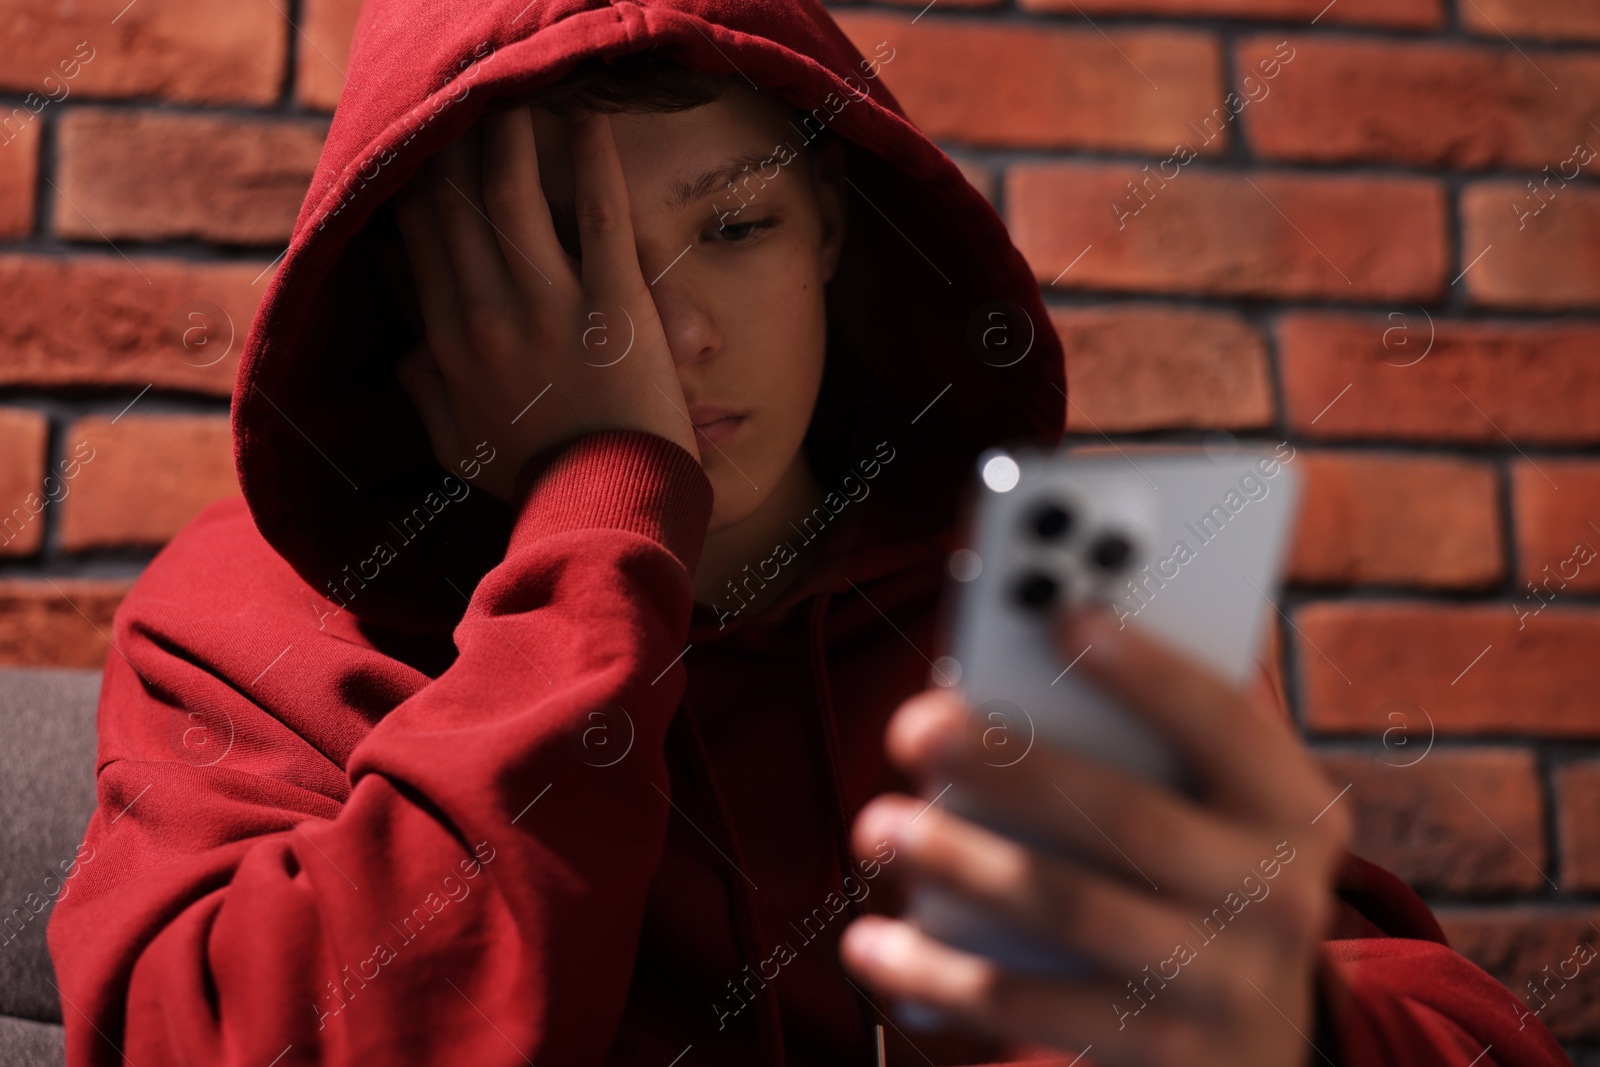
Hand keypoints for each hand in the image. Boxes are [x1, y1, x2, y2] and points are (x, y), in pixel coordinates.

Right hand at [392, 104, 699, 504]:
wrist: (606, 507)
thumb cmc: (538, 483)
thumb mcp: (462, 450)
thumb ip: (428, 396)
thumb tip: (407, 352)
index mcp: (451, 347)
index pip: (420, 251)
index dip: (415, 198)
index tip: (417, 164)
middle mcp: (490, 315)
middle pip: (456, 211)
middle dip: (451, 153)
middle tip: (458, 115)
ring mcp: (552, 305)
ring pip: (515, 197)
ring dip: (507, 140)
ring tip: (511, 102)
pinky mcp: (616, 303)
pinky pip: (602, 216)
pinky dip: (594, 163)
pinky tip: (588, 122)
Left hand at [840, 609, 1352, 1066]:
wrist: (1262, 1040)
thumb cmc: (1208, 873)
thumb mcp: (1224, 804)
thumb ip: (1159, 736)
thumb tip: (1030, 654)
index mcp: (1290, 809)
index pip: (1226, 725)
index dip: (1149, 673)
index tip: (1065, 618)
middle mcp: (1276, 897)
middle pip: (1132, 821)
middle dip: (1016, 770)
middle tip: (917, 729)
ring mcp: (1221, 983)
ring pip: (1077, 913)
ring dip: (966, 866)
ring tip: (878, 827)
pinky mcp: (1161, 1052)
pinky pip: (1036, 1011)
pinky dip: (945, 979)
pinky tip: (872, 948)